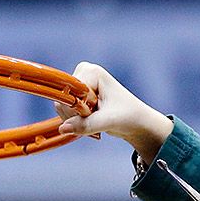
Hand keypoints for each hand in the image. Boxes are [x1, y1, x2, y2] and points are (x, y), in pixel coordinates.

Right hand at [53, 62, 172, 159]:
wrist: (137, 123)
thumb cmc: (129, 117)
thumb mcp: (108, 121)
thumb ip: (85, 125)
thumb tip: (63, 128)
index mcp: (93, 72)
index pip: (70, 93)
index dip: (80, 108)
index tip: (98, 110)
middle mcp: (84, 74)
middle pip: (63, 100)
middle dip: (78, 116)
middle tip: (99, 117)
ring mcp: (79, 86)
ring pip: (62, 108)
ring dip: (77, 121)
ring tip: (98, 120)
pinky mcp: (77, 96)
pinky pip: (64, 113)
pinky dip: (76, 122)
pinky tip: (93, 122)